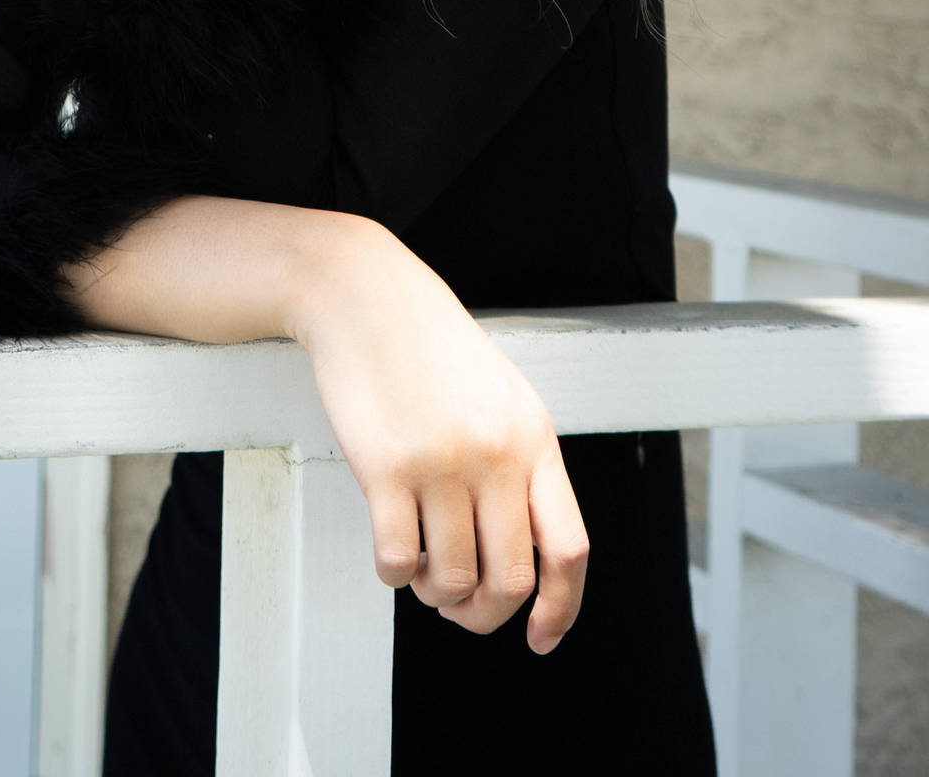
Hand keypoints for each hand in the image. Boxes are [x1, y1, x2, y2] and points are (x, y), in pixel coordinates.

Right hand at [292, 221, 588, 649]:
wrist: (364, 295)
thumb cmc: (428, 346)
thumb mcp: (499, 396)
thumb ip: (519, 465)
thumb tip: (524, 558)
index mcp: (534, 437)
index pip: (568, 548)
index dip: (560, 608)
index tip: (540, 637)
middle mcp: (496, 454)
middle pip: (510, 580)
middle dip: (483, 613)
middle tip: (458, 604)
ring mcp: (441, 462)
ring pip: (451, 581)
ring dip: (434, 593)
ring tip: (421, 566)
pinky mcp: (386, 468)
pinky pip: (397, 562)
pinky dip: (394, 573)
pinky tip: (390, 547)